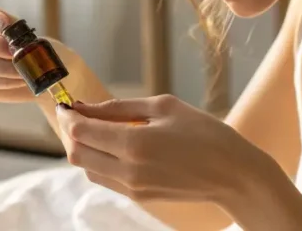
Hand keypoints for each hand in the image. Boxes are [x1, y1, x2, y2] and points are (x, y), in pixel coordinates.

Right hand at [0, 6, 32, 102]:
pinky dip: (5, 83)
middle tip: (16, 54)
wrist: (46, 78)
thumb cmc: (41, 57)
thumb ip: (21, 32)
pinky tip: (20, 82)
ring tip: (23, 74)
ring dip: (3, 70)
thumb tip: (5, 26)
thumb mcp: (38, 41)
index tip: (4, 23)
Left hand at [55, 94, 267, 205]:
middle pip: (77, 154)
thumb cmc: (204, 133)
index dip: (69, 116)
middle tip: (78, 115)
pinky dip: (100, 161)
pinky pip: (105, 178)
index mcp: (134, 143)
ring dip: (85, 148)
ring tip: (97, 128)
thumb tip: (87, 107)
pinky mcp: (139, 196)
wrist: (233, 174)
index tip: (68, 104)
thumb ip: (120, 107)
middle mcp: (128, 170)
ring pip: (88, 169)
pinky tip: (113, 145)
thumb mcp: (164, 107)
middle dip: (71, 132)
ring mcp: (132, 188)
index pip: (81, 132)